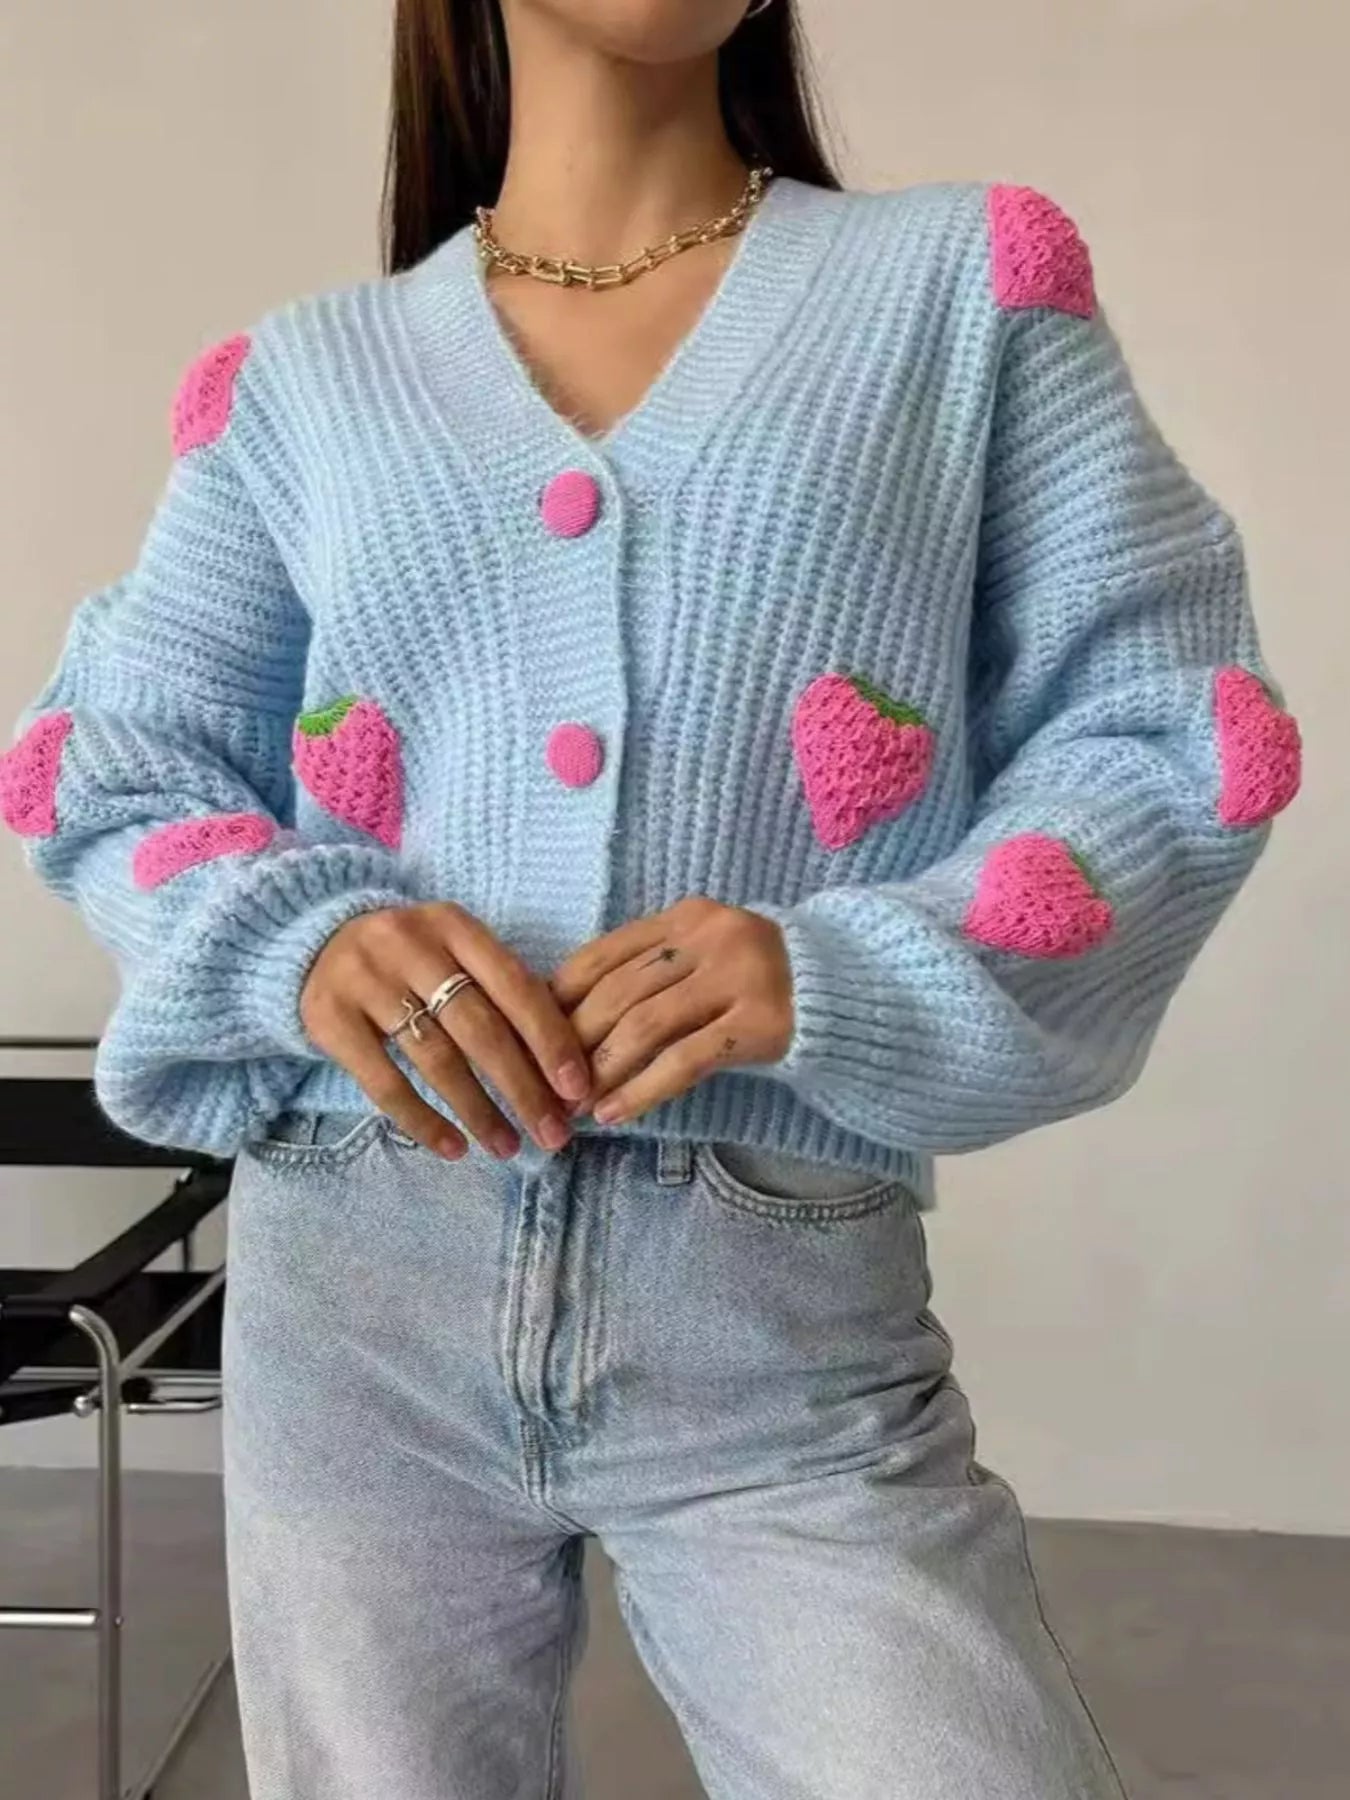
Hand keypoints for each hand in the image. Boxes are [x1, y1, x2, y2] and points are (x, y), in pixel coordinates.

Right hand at [300, 902, 590, 1159]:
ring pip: (436, 1058)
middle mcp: (410, 945)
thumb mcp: (452, 952)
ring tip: (507, 1147)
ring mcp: (367, 980)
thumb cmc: (409, 959)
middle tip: (553, 1134)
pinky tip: (453, 1147)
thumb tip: (561, 1069)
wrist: (315, 943)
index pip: (514, 984)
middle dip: (522, 1087)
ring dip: (479, 1111)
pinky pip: (385, 1082)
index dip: (549, 1039)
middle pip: (479, 1027)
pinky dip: (422, 1120)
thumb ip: (499, 994)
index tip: (577, 1088)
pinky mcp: (330, 1018)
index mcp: (454, 925)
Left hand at [549, 897, 792, 1125]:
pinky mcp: (758, 1022)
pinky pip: (684, 1060)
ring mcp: (737, 977)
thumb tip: (568, 1013)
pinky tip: (615, 1113)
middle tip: (548, 1081)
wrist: (843, 991)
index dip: (560, 997)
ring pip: (645, 1026)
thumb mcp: (704, 954)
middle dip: (574, 1042)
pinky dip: (641, 1090)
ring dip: (602, 1070)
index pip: (604, 954)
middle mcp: (709, 937)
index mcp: (686, 916)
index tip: (532, 1035)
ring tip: (577, 1103)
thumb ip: (652, 969)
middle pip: (619, 992)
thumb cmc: (758, 978)